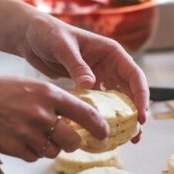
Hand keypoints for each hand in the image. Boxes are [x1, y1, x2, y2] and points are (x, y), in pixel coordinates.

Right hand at [0, 73, 109, 161]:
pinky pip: (34, 157)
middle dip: (72, 143)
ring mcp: (28, 132)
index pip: (85, 113)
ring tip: (31, 133)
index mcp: (48, 94)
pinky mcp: (14, 148)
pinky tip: (17, 138)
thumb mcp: (29, 85)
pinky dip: (30, 152)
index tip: (104, 134)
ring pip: (53, 151)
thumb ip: (52, 100)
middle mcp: (42, 114)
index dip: (98, 127)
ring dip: (48, 147)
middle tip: (66, 140)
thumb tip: (73, 116)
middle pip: (72, 141)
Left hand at [20, 14, 149, 129]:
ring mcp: (99, 77)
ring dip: (122, 118)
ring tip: (125, 139)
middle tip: (135, 135)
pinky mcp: (87, 87)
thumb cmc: (48, 34)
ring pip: (118, 101)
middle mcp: (110, 65)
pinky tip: (101, 130)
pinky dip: (103, 117)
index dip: (141, 96)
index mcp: (111, 52)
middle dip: (136, 113)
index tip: (141, 116)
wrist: (32, 37)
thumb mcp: (63, 47)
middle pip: (130, 92)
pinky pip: (100, 104)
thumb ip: (77, 65)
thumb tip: (90, 84)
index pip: (134, 76)